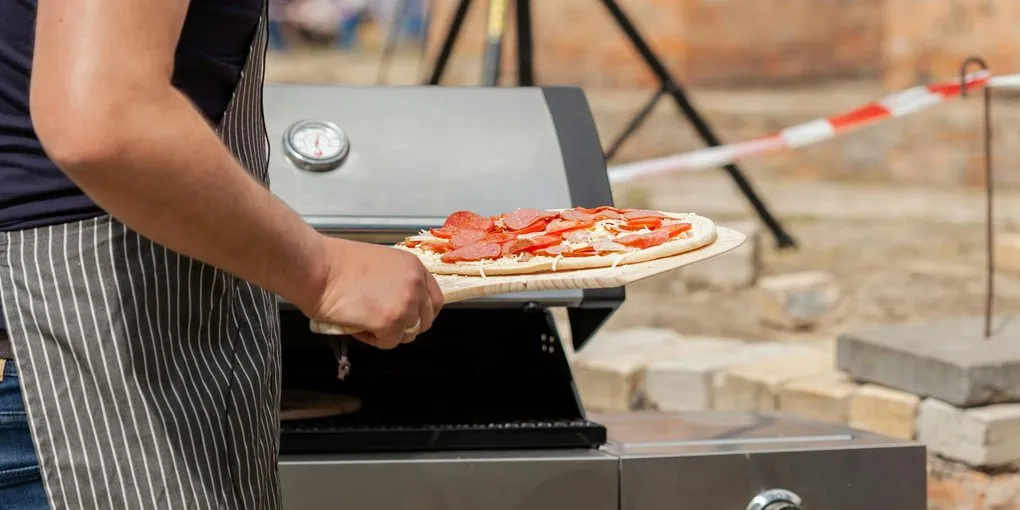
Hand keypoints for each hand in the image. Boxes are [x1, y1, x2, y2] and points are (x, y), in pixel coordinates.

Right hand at [302, 237, 443, 349]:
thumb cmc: (335, 264)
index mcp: (414, 267)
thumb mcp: (380, 265)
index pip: (434, 299)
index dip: (420, 313)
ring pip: (407, 334)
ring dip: (388, 333)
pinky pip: (389, 343)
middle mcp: (416, 284)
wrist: (316, 267)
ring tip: (365, 322)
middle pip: (424, 320)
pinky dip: (373, 340)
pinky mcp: (391, 322)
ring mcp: (406, 303)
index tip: (406, 318)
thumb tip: (398, 304)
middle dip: (405, 326)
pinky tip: (358, 326)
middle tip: (381, 324)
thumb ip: (396, 282)